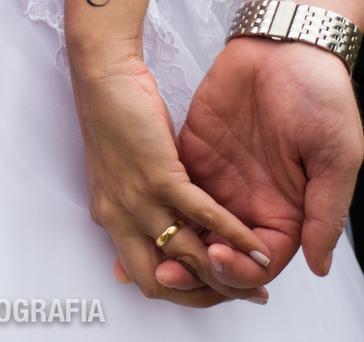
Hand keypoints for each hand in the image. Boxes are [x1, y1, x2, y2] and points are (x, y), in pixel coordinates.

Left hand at [68, 41, 272, 306]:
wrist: (102, 71)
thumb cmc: (116, 112)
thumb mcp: (124, 170)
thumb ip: (145, 202)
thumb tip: (169, 233)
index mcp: (118, 217)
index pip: (154, 276)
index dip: (191, 289)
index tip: (221, 289)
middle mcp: (126, 217)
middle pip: (168, 281)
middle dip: (210, 292)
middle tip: (246, 292)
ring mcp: (139, 200)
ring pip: (187, 257)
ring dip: (227, 271)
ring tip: (260, 273)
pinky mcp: (157, 176)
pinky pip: (202, 217)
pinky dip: (234, 235)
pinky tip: (256, 242)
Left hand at [158, 37, 362, 290]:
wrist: (285, 43)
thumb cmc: (320, 95)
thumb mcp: (336, 157)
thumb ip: (324, 213)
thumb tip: (318, 266)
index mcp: (287, 212)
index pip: (258, 263)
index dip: (238, 272)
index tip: (219, 260)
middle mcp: (249, 203)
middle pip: (218, 256)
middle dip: (196, 270)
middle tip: (171, 271)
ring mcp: (218, 180)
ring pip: (190, 231)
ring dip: (172, 247)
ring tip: (154, 254)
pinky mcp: (191, 153)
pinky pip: (171, 192)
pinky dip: (158, 210)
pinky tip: (144, 217)